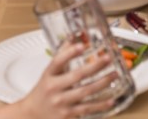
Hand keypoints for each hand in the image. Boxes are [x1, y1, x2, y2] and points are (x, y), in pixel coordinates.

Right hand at [0, 42, 119, 118]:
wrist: (32, 114)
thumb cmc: (44, 89)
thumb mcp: (50, 72)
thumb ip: (62, 54)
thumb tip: (73, 37)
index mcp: (49, 75)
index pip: (57, 61)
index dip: (69, 53)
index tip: (82, 46)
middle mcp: (54, 88)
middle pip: (76, 76)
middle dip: (95, 66)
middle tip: (108, 58)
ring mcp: (61, 103)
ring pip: (84, 92)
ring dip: (102, 83)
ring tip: (115, 75)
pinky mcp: (67, 115)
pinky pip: (86, 109)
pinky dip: (100, 105)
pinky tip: (111, 100)